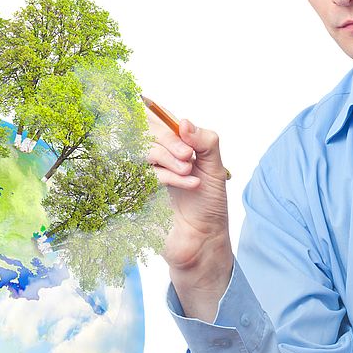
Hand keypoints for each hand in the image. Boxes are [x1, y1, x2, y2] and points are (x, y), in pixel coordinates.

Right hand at [144, 106, 232, 281]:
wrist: (202, 240)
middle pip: (144, 129)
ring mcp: (144, 173)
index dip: (158, 112)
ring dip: (169, 159)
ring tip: (190, 173)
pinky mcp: (137, 191)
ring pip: (143, 150)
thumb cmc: (209, 204)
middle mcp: (156, 155)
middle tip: (189, 156)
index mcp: (173, 145)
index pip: (155, 116)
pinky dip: (168, 176)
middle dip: (169, 140)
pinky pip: (143, 173)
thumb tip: (183, 123)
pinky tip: (188, 184)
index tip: (171, 121)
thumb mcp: (215, 167)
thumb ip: (205, 141)